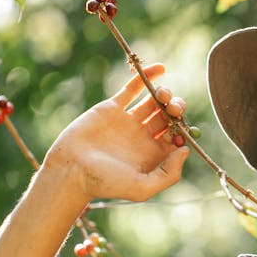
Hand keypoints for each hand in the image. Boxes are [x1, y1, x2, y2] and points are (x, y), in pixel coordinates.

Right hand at [41, 63, 189, 201]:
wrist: (71, 170)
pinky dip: (146, 77)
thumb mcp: (142, 188)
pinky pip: (132, 89)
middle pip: (168, 117)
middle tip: (173, 108)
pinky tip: (160, 68)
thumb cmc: (104, 184)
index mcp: (152, 155)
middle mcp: (142, 137)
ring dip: (164, 94)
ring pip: (153, 102)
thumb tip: (185, 150)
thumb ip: (168, 174)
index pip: (177, 136)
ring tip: (162, 95)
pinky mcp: (112, 108)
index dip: (184, 129)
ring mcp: (127, 121)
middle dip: (176, 109)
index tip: (182, 126)